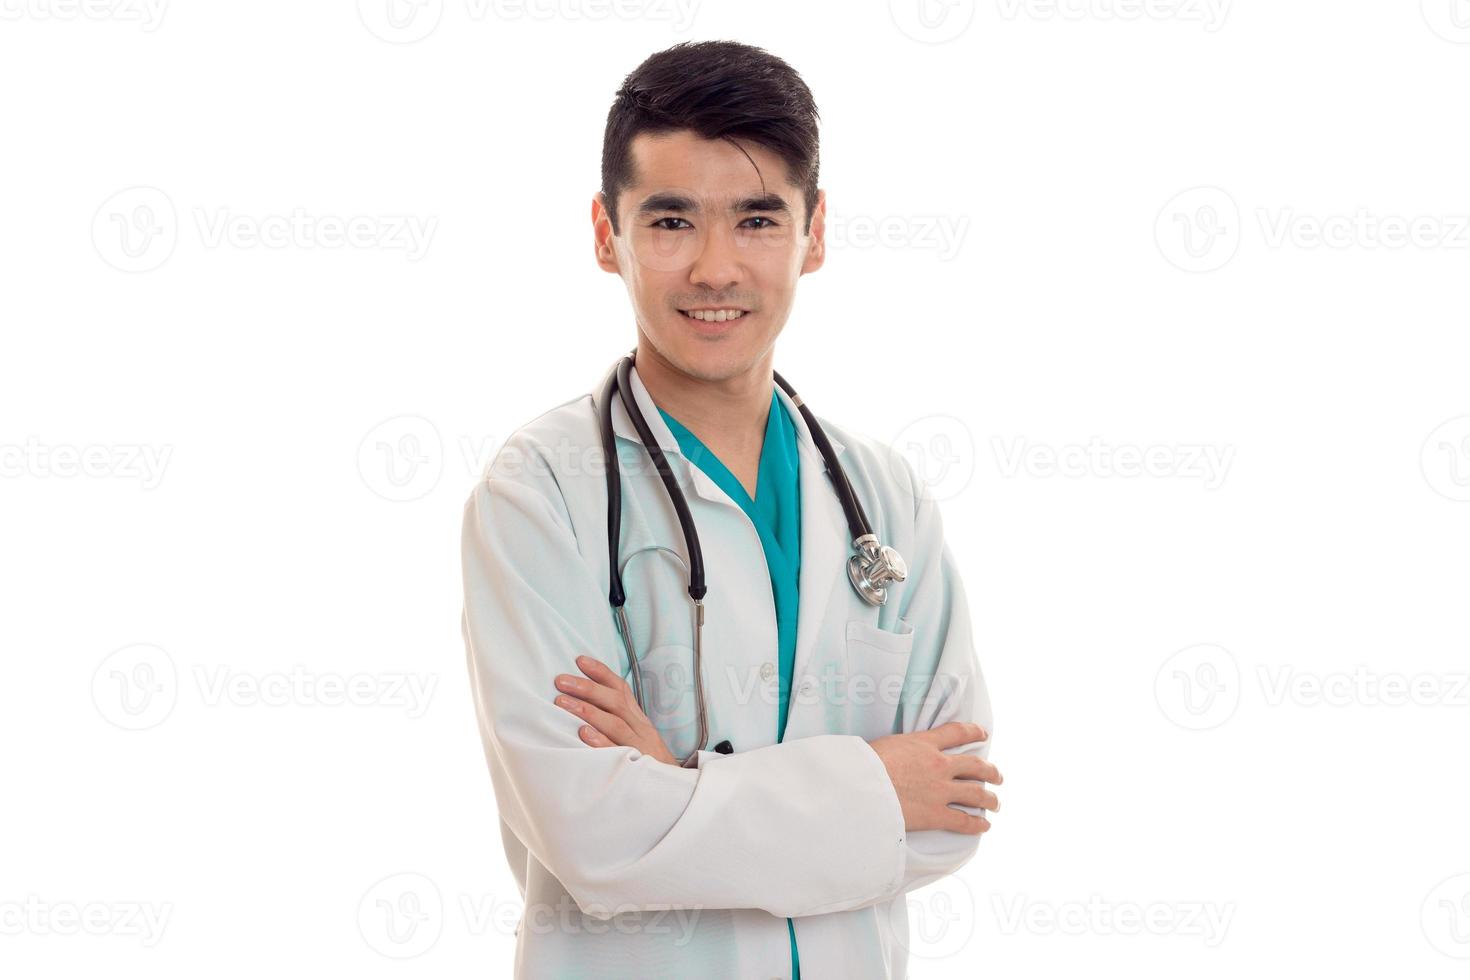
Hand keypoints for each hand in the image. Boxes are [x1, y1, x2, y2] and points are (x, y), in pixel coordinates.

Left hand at [553, 655, 678, 764]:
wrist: (673, 791)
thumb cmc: (647, 762)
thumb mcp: (636, 737)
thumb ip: (617, 720)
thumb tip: (586, 702)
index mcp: (638, 719)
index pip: (621, 689)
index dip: (601, 673)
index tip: (579, 660)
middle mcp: (641, 729)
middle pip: (615, 702)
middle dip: (587, 688)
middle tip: (560, 681)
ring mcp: (640, 747)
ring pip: (615, 724)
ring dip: (587, 711)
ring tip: (562, 702)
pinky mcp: (637, 768)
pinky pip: (617, 752)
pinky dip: (601, 742)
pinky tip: (583, 734)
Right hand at [867, 721, 1000, 833]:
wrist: (861, 786)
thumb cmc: (863, 764)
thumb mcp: (884, 744)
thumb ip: (898, 748)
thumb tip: (890, 753)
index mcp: (924, 743)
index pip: (956, 733)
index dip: (973, 732)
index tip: (983, 734)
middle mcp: (939, 765)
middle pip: (974, 765)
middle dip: (989, 771)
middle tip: (997, 776)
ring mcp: (940, 790)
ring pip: (976, 793)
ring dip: (990, 798)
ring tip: (996, 802)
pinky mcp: (936, 814)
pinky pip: (964, 820)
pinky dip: (977, 824)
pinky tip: (984, 826)